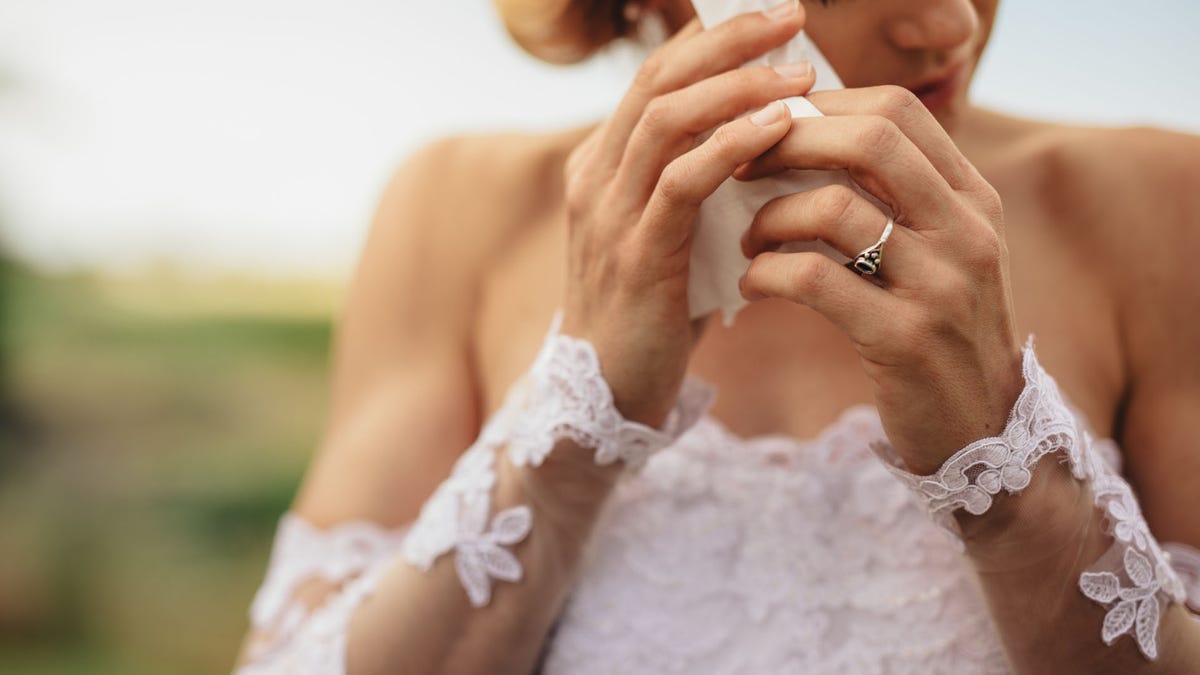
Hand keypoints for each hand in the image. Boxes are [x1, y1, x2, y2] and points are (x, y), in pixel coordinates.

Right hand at [560, 0, 815, 427]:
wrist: (609, 393)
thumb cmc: (655, 312)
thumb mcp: (674, 233)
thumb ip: (702, 185)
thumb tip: (776, 138)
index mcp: (604, 165)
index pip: (657, 76)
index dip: (713, 39)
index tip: (776, 18)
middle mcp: (596, 177)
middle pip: (659, 80)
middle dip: (729, 41)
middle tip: (791, 15)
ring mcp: (609, 215)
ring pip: (667, 121)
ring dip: (738, 88)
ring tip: (801, 75)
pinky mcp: (636, 256)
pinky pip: (682, 183)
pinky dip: (731, 148)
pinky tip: (779, 131)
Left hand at [736, 85, 1025, 474]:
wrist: (982, 429)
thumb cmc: (941, 331)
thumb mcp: (944, 253)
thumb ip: (901, 196)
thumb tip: (813, 135)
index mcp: (972, 199)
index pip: (897, 110)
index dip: (823, 105)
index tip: (771, 128)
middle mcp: (966, 231)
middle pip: (869, 139)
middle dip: (788, 142)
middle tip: (740, 168)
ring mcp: (940, 285)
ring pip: (833, 208)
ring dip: (769, 217)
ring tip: (747, 241)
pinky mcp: (904, 339)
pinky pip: (814, 280)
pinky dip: (766, 274)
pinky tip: (752, 284)